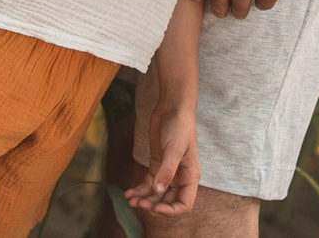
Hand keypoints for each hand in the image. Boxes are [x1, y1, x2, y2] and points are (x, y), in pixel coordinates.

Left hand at [127, 90, 199, 217]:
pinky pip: (149, 183)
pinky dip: (140, 189)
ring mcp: (168, 172)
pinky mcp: (157, 164)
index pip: (184, 204)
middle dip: (153, 206)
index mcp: (190, 177)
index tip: (154, 208)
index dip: (170, 211)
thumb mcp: (173, 149)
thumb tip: (157, 191)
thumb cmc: (179, 126)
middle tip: (138, 204)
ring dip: (144, 199)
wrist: (172, 107)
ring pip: (156, 194)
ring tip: (130, 200)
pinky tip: (128, 192)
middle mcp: (180, 178)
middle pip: (168, 202)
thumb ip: (166, 171)